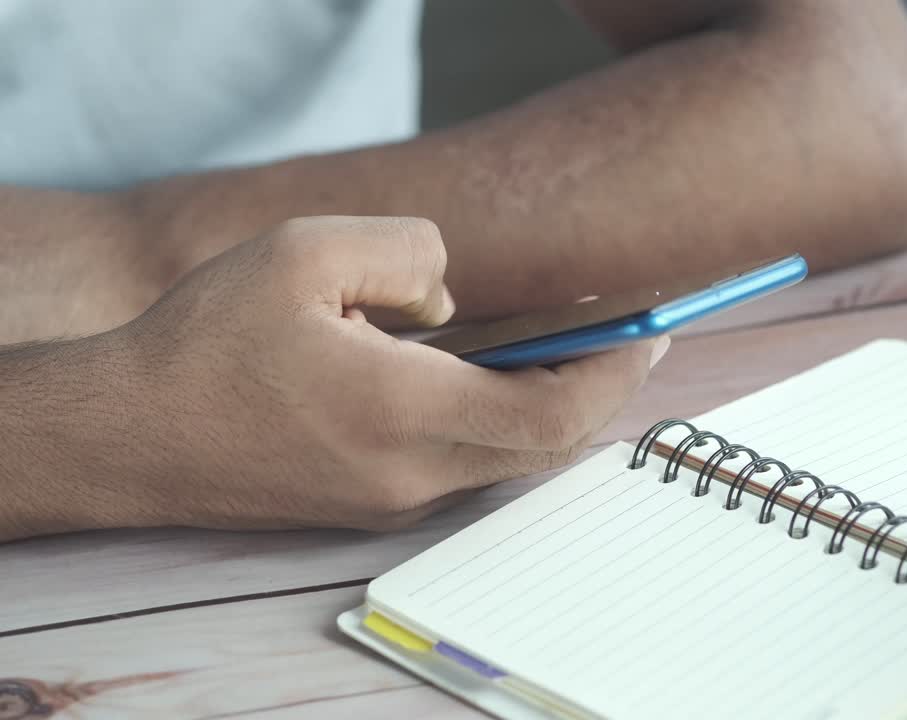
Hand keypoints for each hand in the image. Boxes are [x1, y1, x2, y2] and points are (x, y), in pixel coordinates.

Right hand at [1, 217, 666, 538]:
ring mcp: (394, 500)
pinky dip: (506, 425)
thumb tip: (453, 299)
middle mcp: (413, 472)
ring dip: (555, 408)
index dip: (618, 370)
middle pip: (550, 445)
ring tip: (574, 348)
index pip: (556, 410)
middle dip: (603, 389)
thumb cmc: (207, 343)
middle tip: (631, 336)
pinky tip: (497, 379)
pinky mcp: (372, 506)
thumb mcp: (305, 251)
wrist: (130, 437)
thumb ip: (407, 252)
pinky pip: (468, 467)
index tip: (651, 328)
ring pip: (511, 460)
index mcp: (406, 412)